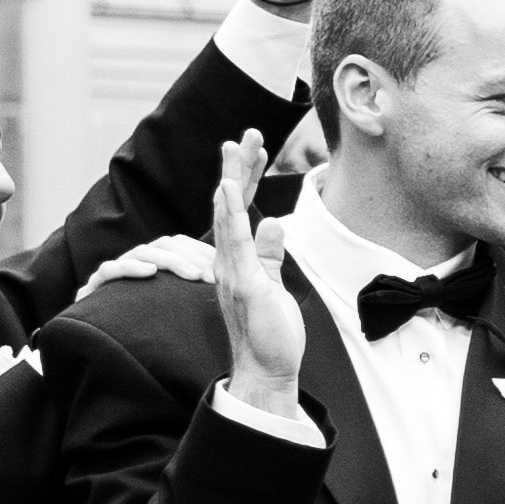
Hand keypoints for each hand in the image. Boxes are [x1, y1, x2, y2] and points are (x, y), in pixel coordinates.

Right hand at [208, 136, 306, 415]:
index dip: (246, 179)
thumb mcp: (274, 285)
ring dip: (232, 180)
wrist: (266, 369)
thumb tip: (276, 223)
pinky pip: (234, 243)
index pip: (241, 210)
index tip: (254, 149)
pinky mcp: (243, 283)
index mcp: (238, 259)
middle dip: (238, 168)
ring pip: (229, 216)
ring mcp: (233, 270)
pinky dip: (231, 215)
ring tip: (234, 148)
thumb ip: (271, 254)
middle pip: (232, 204)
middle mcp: (229, 260)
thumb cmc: (270, 332)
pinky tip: (228, 190)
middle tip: (245, 134)